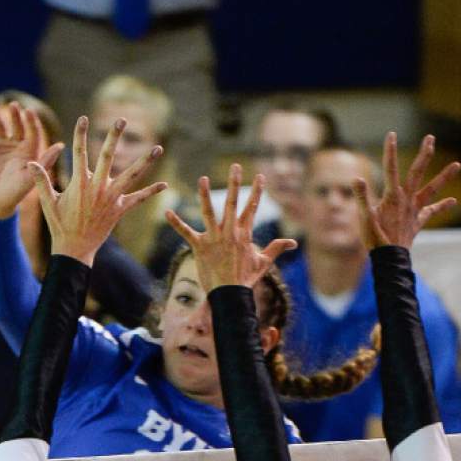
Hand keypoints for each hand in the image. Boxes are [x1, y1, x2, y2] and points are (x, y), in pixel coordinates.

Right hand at [0, 101, 62, 219]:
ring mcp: (1, 144)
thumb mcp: (31, 178)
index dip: (31, 122)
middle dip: (15, 116)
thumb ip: (45, 161)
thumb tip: (61, 145)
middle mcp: (16, 144)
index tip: (29, 111)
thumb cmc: (16, 193)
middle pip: (16, 126)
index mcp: (29, 150)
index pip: (32, 132)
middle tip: (14, 106)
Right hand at [31, 116, 165, 265]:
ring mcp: (111, 199)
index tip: (83, 118)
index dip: (80, 134)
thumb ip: (41, 181)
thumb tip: (30, 162)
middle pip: (108, 156)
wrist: (75, 249)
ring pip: (131, 175)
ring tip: (158, 147)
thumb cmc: (59, 225)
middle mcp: (97, 188)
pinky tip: (164, 185)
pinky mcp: (120, 210)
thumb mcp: (47, 202)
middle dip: (114, 137)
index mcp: (79, 183)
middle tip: (121, 119)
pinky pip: (138, 199)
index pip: (79, 152)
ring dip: (145, 161)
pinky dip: (151, 192)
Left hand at [165, 164, 296, 293]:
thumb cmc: (246, 279)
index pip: (252, 208)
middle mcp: (230, 232)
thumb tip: (294, 243)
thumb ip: (276, 248)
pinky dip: (176, 222)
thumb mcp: (264, 262)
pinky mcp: (199, 246)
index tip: (260, 176)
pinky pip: (185, 232)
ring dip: (205, 195)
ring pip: (209, 212)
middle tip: (235, 166)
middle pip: (233, 203)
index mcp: (244, 234)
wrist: (230, 294)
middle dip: (234, 183)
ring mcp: (214, 238)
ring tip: (202, 179)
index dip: (257, 191)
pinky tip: (166, 212)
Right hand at [353, 133, 458, 250]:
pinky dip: (442, 206)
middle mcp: (406, 199)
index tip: (392, 134)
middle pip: (417, 172)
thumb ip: (362, 197)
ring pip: (432, 189)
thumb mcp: (364, 217)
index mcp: (392, 196)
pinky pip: (432, 212)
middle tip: (431, 138)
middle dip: (424, 155)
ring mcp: (414, 210)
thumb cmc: (375, 238)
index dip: (390, 151)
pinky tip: (453, 201)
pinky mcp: (418, 221)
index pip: (390, 168)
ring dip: (444, 177)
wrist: (389, 259)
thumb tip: (357, 178)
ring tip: (458, 165)